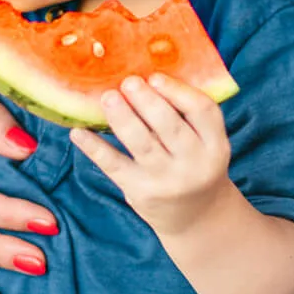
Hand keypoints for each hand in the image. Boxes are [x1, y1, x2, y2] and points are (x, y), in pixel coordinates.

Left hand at [70, 74, 231, 234]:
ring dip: (122, 118)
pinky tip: (78, 132)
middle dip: (147, 101)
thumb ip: (184, 116)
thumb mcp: (204, 144)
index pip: (203, 111)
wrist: (195, 217)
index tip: (155, 76)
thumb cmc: (194, 165)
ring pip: (141, 143)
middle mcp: (194, 164)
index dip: (178, 91)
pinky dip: (94, 147)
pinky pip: (114, 165)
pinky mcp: (140, 192)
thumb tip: (144, 76)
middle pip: (170, 126)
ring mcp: (166, 180)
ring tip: (107, 97)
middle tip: (128, 81)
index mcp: (215, 145)